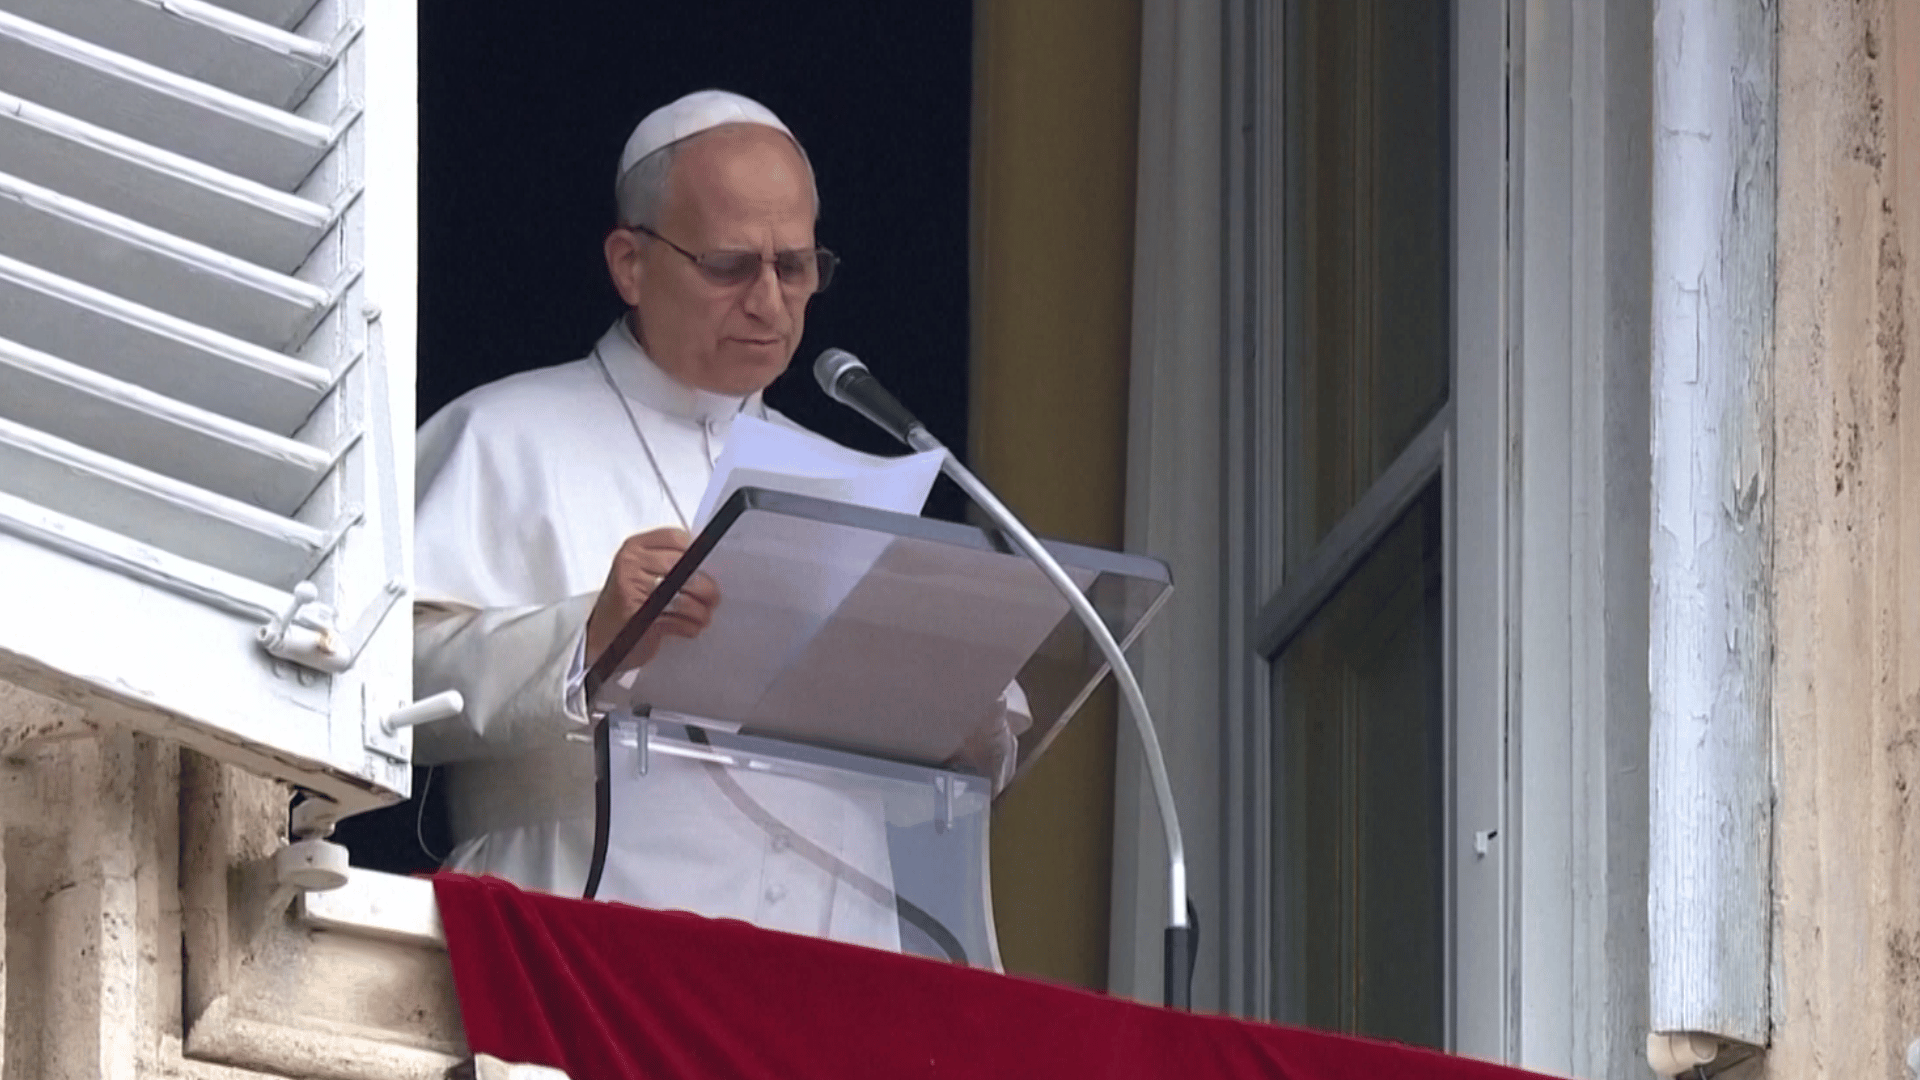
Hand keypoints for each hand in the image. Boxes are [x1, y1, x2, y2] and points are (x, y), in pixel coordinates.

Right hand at [584, 528, 720, 668]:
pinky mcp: (638, 617)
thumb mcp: (642, 573)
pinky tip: (689, 628)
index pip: (676, 538)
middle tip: (712, 598)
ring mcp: (632, 590)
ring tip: (703, 616)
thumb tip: (710, 566)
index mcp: (634, 547)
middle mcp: (630, 564)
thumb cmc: (628, 603)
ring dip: (700, 611)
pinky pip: (677, 620)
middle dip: (705, 587)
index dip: (698, 555)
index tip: (706, 570)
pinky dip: (689, 627)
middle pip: (684, 568)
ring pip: (683, 597)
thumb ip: (669, 562)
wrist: (598, 637)